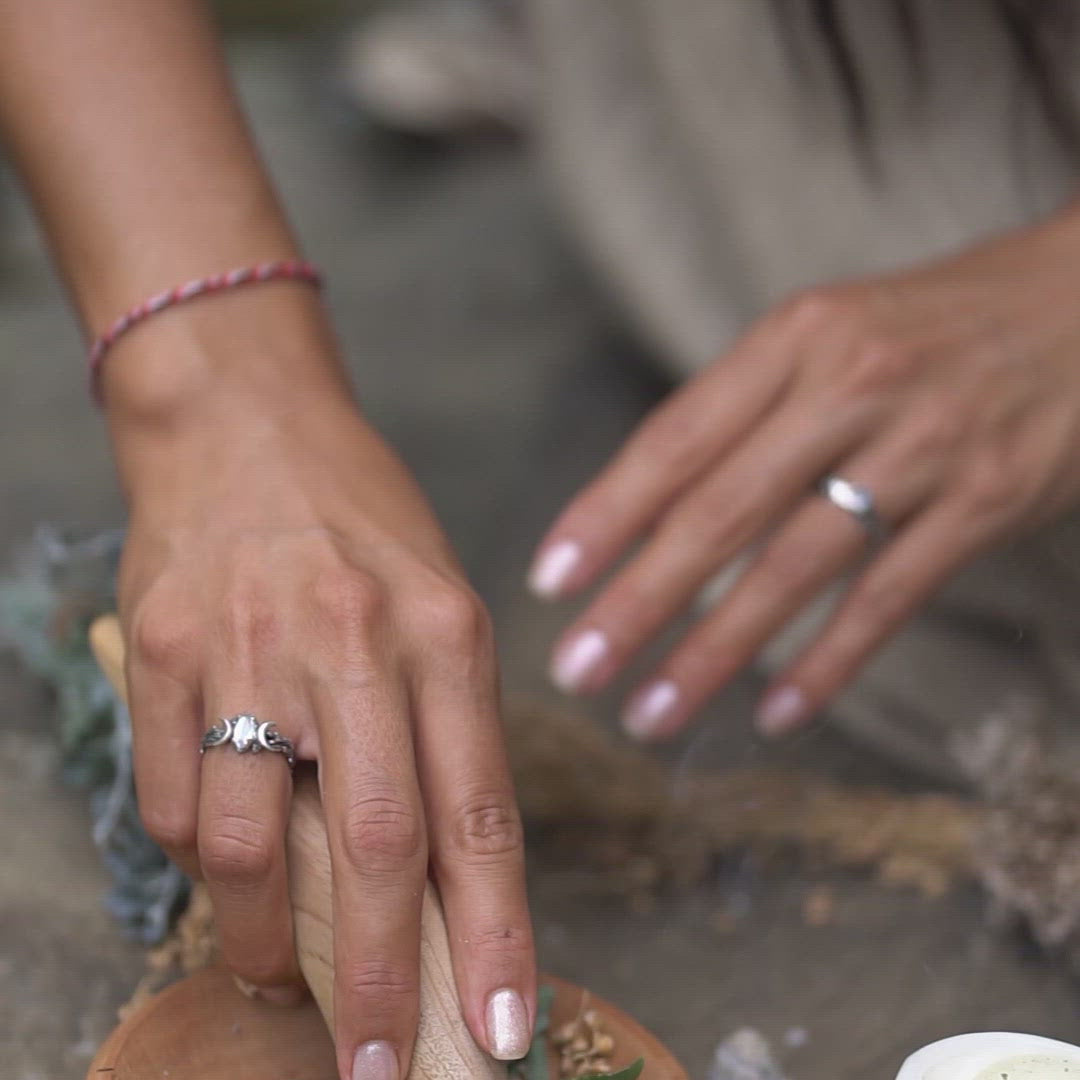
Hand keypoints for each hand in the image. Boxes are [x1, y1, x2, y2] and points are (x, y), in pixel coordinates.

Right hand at [109, 311, 534, 1079]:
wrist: (245, 426)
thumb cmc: (360, 527)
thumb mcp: (438, 606)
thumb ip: (444, 731)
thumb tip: (436, 882)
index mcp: (444, 634)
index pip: (480, 811)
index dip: (493, 932)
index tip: (497, 1029)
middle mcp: (353, 643)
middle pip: (373, 846)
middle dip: (376, 976)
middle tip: (374, 1064)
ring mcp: (248, 647)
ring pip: (247, 841)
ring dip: (261, 934)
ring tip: (279, 969)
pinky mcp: (160, 650)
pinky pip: (174, 798)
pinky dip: (199, 857)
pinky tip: (224, 856)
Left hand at [528, 205, 1079, 740]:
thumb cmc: (931, 327)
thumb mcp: (828, 335)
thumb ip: (744, 410)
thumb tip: (648, 504)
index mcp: (794, 338)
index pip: (676, 439)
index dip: (606, 515)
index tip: (551, 581)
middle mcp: (851, 386)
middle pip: (720, 511)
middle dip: (639, 600)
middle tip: (579, 669)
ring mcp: (924, 447)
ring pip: (795, 567)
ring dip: (715, 650)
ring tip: (653, 710)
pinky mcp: (985, 503)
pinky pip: (888, 600)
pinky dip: (826, 664)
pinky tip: (773, 713)